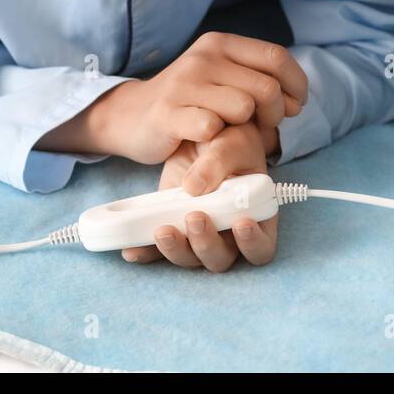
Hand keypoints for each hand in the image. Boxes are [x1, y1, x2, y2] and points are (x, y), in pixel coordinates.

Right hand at [106, 31, 307, 166]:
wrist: (133, 116)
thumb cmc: (190, 101)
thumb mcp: (222, 78)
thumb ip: (258, 80)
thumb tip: (295, 101)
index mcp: (220, 44)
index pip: (276, 56)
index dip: (296, 84)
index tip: (295, 105)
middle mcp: (203, 58)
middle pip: (266, 87)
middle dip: (275, 113)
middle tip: (264, 126)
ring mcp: (184, 84)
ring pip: (244, 107)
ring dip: (245, 127)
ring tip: (232, 130)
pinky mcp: (168, 113)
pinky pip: (212, 127)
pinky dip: (216, 138)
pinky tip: (207, 138)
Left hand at [121, 119, 279, 270]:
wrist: (202, 135)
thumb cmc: (230, 140)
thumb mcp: (230, 143)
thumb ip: (217, 162)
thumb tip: (193, 188)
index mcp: (256, 216)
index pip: (262, 246)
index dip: (253, 244)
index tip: (240, 223)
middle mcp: (229, 234)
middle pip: (222, 258)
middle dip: (207, 245)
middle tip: (195, 217)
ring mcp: (199, 235)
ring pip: (191, 258)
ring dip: (176, 250)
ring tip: (162, 230)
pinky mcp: (173, 228)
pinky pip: (160, 251)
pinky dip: (146, 253)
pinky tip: (132, 250)